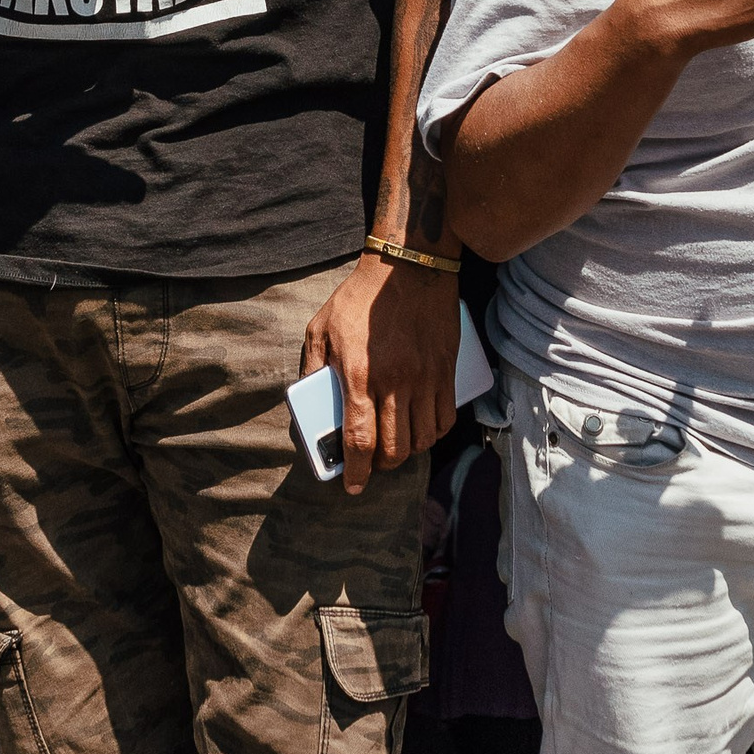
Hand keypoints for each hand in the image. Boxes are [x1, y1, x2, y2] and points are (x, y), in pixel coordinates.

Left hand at [301, 254, 458, 494]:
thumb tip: (308, 399)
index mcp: (359, 376)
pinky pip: (445, 418)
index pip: (360, 441)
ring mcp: (424, 378)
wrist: (407, 268)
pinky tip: (422, 431)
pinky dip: (434, 434)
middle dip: (381, 466)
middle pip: (394, 448)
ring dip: (408, 452)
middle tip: (373, 463)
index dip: (357, 472)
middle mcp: (395, 383)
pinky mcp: (445, 370)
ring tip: (397, 446)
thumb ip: (312, 366)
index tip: (353, 485)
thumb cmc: (359, 297)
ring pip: (422, 439)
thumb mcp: (321, 327)